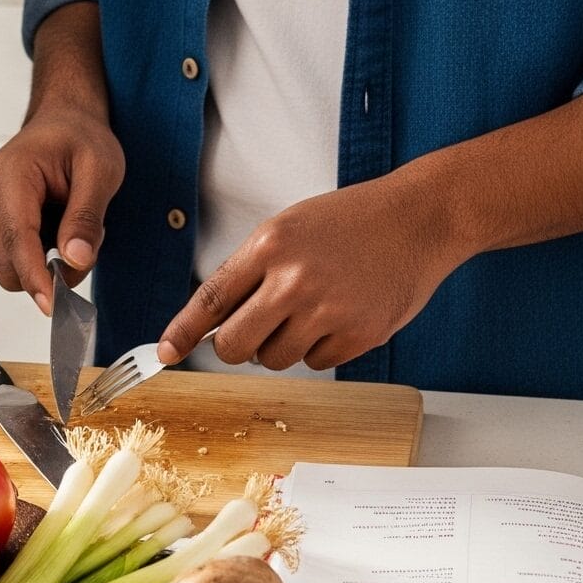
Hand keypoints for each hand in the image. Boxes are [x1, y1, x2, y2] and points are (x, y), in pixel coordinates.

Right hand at [0, 102, 124, 314]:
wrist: (66, 122)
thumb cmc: (80, 138)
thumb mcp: (101, 170)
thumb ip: (86, 217)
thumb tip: (73, 259)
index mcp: (11, 173)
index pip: (18, 239)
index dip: (35, 277)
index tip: (53, 305)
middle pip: (8, 263)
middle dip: (49, 268)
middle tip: (86, 243)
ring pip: (12, 264)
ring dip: (47, 259)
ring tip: (72, 223)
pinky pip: (14, 256)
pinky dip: (40, 253)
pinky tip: (57, 225)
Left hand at [159, 174, 470, 372]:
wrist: (417, 219)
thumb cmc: (350, 221)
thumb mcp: (288, 228)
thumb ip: (251, 270)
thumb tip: (214, 320)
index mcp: (270, 245)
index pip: (210, 300)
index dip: (182, 331)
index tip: (166, 352)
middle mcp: (294, 280)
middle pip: (234, 345)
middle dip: (235, 346)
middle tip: (251, 332)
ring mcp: (327, 311)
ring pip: (275, 359)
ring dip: (282, 345)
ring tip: (310, 310)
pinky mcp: (358, 335)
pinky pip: (317, 363)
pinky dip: (321, 348)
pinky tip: (340, 316)